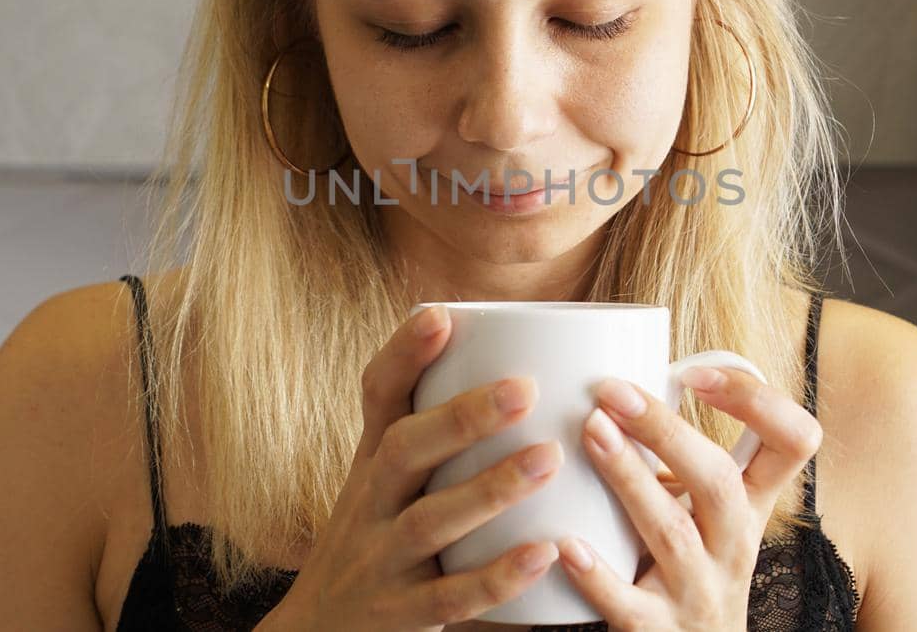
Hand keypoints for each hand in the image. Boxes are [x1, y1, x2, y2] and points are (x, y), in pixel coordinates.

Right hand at [270, 305, 565, 631]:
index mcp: (371, 463)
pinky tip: (544, 552)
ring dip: (490, 489)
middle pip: (403, 451)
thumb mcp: (384, 483)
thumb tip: (508, 359)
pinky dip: (497, 576)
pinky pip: (451, 598)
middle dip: (461, 417)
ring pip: (430, 522)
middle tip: (524, 388)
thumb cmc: (374, 541)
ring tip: (548, 458)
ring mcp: (380, 562)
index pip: (376, 398)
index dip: (404, 355)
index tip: (440, 314)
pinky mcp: (400, 616)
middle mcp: (368, 504)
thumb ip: (432, 432)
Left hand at [553, 367, 822, 630]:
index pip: (794, 441)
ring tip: (590, 433)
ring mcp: (699, 591)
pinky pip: (629, 605)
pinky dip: (597, 575)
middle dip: (666, 431)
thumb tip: (607, 370)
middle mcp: (734, 545)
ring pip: (672, 533)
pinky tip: (566, 545)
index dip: (756, 401)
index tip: (693, 375)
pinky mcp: (659, 631)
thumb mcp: (703, 508)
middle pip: (718, 481)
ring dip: (630, 478)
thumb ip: (676, 452)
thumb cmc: (686, 562)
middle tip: (612, 392)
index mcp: (751, 503)